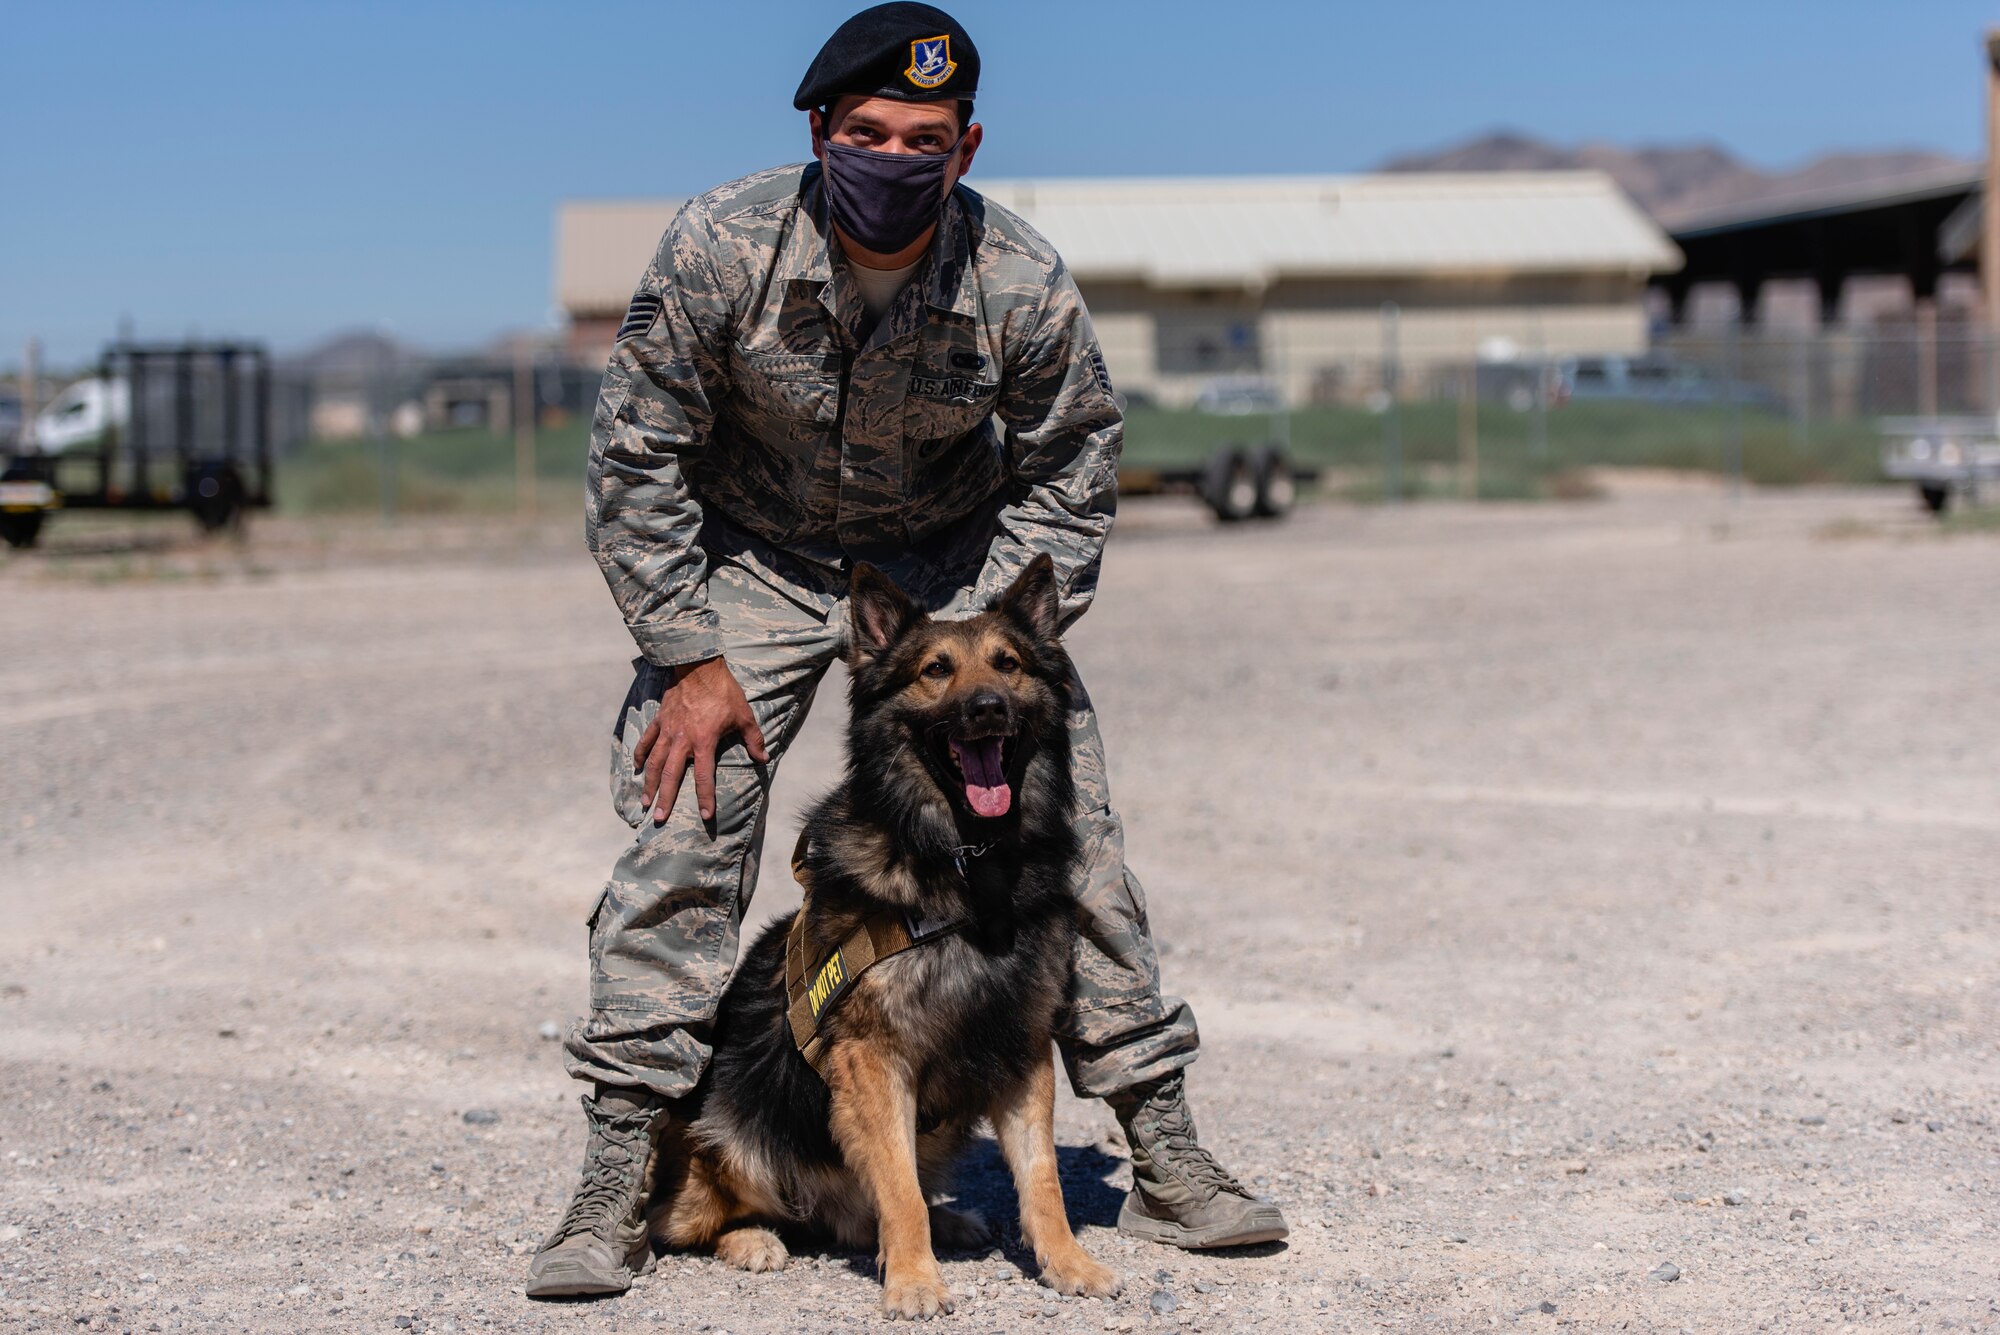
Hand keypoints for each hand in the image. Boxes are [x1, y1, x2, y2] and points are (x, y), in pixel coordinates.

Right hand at [633, 657, 768, 822]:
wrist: (700, 666)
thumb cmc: (724, 692)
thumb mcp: (744, 715)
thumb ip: (753, 739)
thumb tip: (763, 758)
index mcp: (704, 741)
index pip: (704, 777)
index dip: (705, 798)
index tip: (705, 816)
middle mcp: (682, 740)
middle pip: (671, 775)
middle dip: (665, 799)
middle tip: (659, 818)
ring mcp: (668, 730)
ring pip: (654, 762)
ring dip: (649, 783)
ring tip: (645, 801)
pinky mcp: (659, 720)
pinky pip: (646, 741)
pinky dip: (639, 754)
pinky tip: (636, 768)